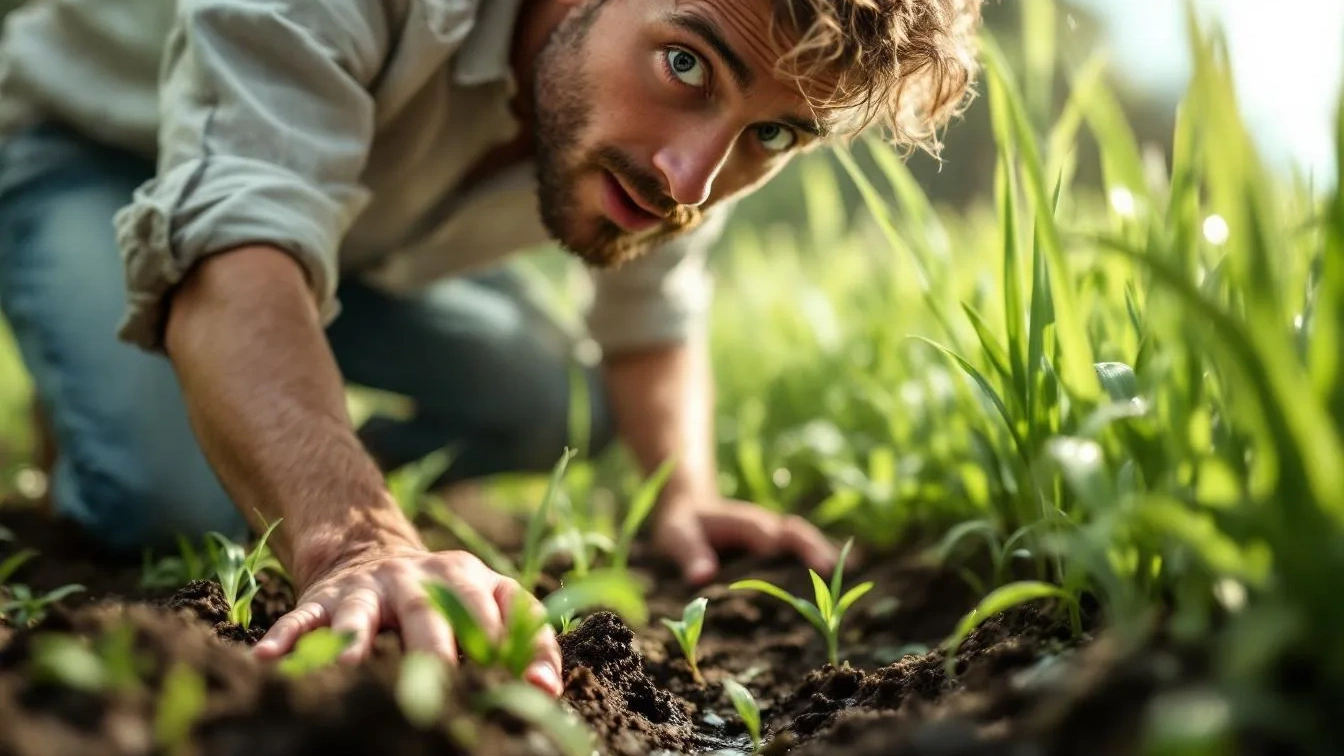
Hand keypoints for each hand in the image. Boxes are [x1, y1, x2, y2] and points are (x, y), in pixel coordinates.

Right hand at [252, 544, 562, 696]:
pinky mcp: (324, 599)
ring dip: (354, 639)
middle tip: (440, 681)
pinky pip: (301, 618)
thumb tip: (549, 692)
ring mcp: (368, 588)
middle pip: (430, 611)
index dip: (518, 645)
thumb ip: (525, 639)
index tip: (531, 686)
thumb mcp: (486, 600)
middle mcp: (418, 578)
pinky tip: (268, 658)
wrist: (366, 549)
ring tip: (347, 665)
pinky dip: (286, 637)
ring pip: (361, 613)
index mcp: (468, 577)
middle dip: (436, 647)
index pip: (502, 607)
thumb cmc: (443, 595)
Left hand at [651, 497, 841, 584]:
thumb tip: (702, 576)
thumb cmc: (683, 526)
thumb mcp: (678, 537)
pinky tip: (849, 574)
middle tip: (833, 568)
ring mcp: (776, 534)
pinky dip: (824, 558)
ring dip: (825, 553)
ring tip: (852, 573)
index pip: (761, 531)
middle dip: (813, 548)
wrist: (690, 509)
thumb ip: (690, 554)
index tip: (786, 553)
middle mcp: (765, 526)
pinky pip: (805, 549)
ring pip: (806, 540)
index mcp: (741, 522)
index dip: (773, 541)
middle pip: (795, 533)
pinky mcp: (779, 546)